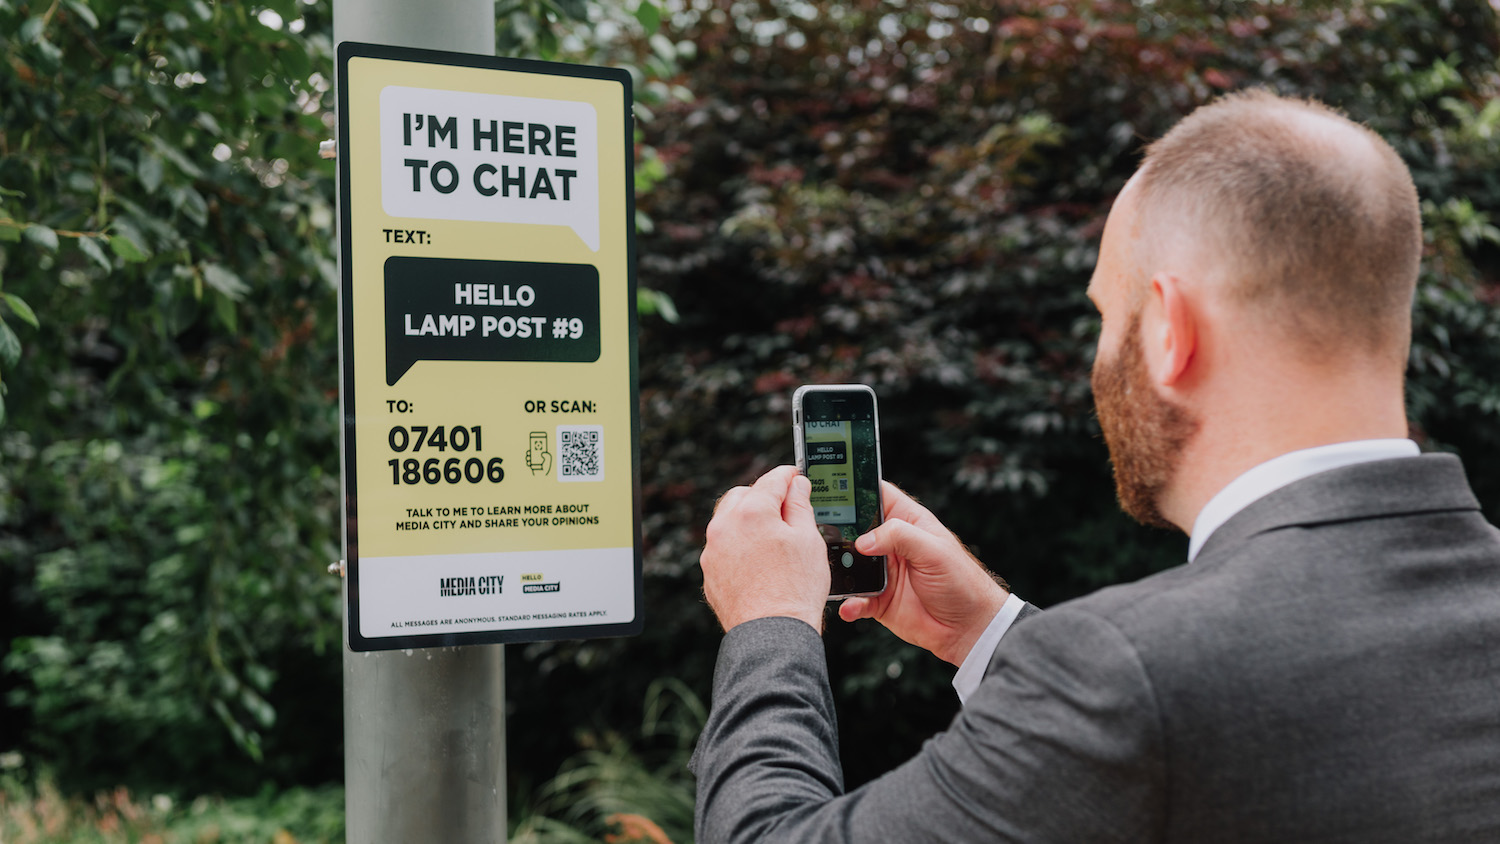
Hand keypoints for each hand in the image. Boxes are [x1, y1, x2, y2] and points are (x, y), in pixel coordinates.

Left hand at [701, 465, 829, 632]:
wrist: (772, 633)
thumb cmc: (795, 589)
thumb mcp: (809, 540)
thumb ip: (800, 506)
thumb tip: (797, 487)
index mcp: (751, 512)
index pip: (772, 480)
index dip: (789, 476)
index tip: (796, 477)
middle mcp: (725, 526)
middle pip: (744, 495)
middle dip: (764, 496)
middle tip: (786, 508)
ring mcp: (713, 551)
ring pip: (728, 520)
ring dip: (747, 520)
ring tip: (772, 536)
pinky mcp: (709, 572)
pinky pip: (723, 547)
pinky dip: (738, 544)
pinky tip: (758, 560)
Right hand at [837, 482, 1009, 664]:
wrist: (969, 627)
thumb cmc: (961, 581)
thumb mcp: (934, 550)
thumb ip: (900, 536)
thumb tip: (864, 541)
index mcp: (907, 522)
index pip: (876, 495)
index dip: (854, 487)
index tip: (829, 485)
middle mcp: (890, 544)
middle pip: (853, 529)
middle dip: (835, 530)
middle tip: (818, 532)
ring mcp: (882, 572)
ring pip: (849, 564)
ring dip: (838, 568)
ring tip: (830, 570)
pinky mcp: (878, 600)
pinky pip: (855, 599)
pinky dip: (850, 603)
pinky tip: (851, 606)